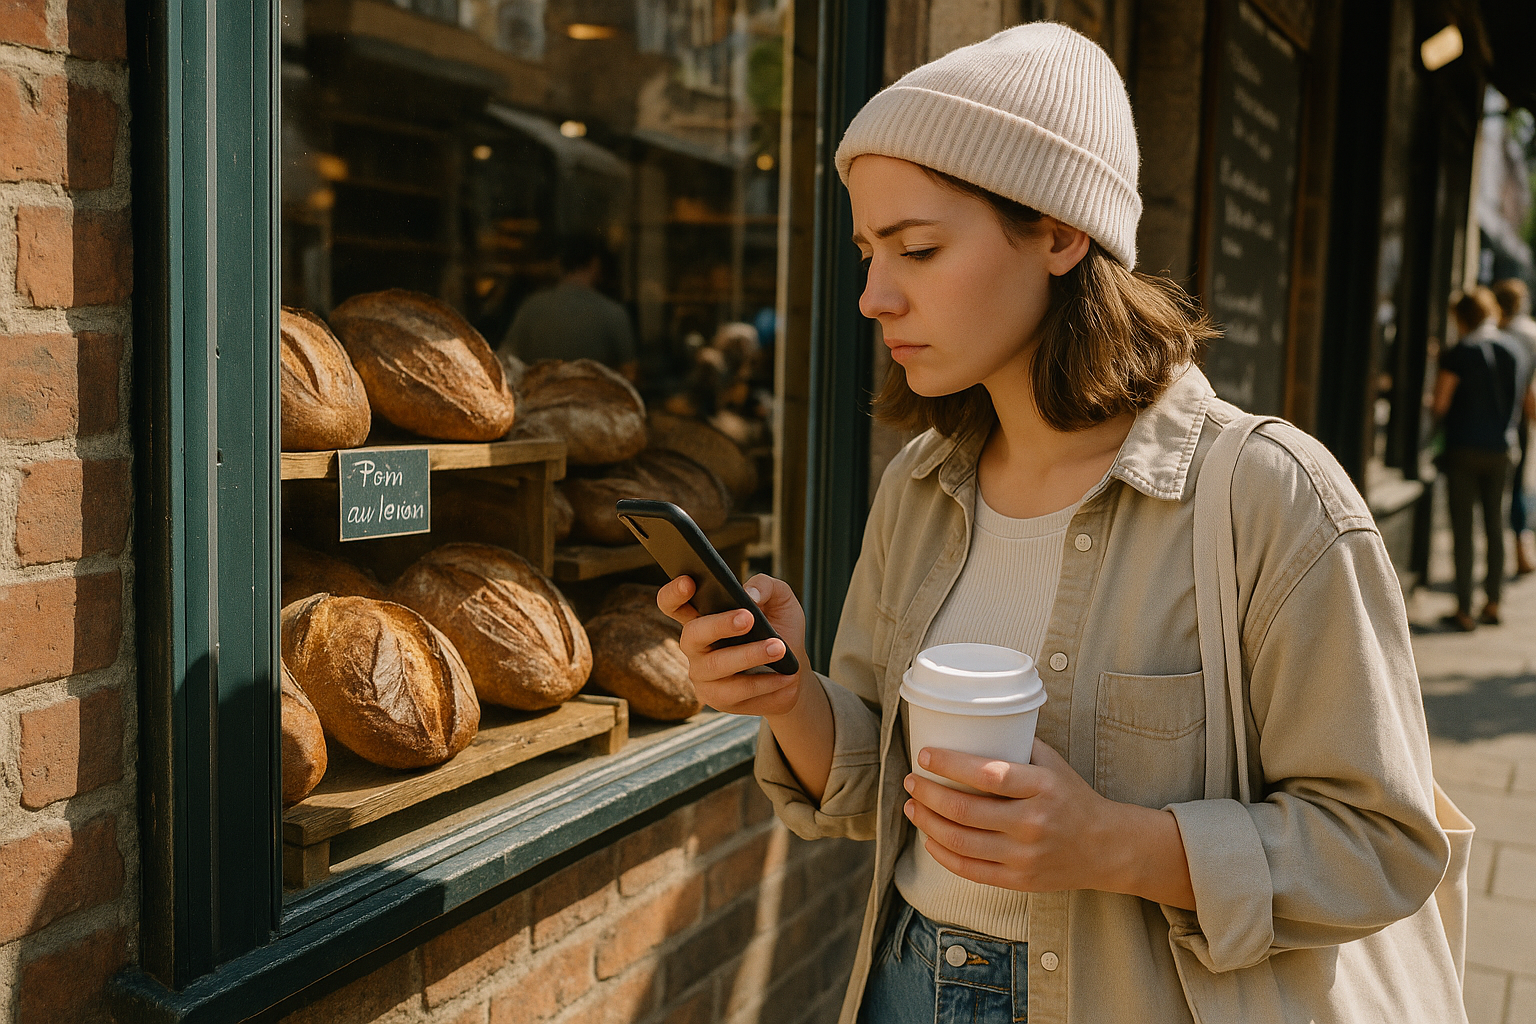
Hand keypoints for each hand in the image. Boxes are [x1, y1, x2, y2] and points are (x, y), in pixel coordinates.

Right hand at [657, 573, 811, 717]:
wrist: (792, 671)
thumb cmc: (779, 629)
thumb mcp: (780, 600)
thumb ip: (766, 586)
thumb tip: (749, 595)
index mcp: (702, 615)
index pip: (673, 604)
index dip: (674, 594)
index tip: (689, 582)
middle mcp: (695, 645)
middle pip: (692, 634)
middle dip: (720, 625)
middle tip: (748, 618)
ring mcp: (703, 674)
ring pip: (717, 666)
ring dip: (749, 655)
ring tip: (778, 648)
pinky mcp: (718, 699)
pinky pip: (738, 691)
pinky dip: (764, 682)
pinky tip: (784, 675)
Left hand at [902, 740, 1195, 908]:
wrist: (1107, 847)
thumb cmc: (1073, 798)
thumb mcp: (1053, 765)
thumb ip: (1016, 746)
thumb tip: (971, 724)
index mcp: (1041, 787)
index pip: (988, 775)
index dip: (950, 765)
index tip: (924, 756)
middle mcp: (1032, 823)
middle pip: (965, 810)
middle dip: (928, 794)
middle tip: (911, 781)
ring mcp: (1025, 855)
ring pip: (961, 841)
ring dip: (928, 823)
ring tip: (912, 807)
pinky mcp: (1019, 880)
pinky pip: (970, 870)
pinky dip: (942, 854)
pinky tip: (929, 838)